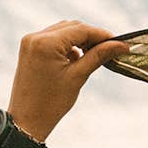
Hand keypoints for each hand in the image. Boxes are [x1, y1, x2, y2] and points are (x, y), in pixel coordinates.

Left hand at [6, 19, 130, 141]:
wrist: (27, 120)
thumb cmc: (52, 102)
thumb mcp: (78, 76)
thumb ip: (98, 56)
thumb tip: (120, 45)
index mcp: (46, 43)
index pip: (81, 30)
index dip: (102, 35)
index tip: (119, 43)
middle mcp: (35, 37)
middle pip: (71, 27)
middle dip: (91, 37)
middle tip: (109, 50)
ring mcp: (30, 42)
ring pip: (63, 32)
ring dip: (79, 41)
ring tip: (92, 57)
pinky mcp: (29, 49)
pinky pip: (53, 40)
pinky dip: (67, 46)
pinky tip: (74, 61)